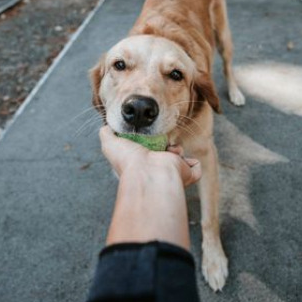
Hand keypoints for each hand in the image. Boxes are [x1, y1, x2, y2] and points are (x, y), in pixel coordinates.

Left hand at [98, 126, 200, 248]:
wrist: (149, 173)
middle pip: (164, 152)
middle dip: (163, 142)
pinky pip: (194, 166)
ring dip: (175, 149)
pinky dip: (189, 160)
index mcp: (141, 163)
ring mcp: (172, 174)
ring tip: (168, 148)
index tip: (146, 134)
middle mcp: (157, 170)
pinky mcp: (187, 174)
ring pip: (179, 157)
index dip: (148, 140)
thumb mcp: (110, 143)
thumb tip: (106, 126)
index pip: (147, 150)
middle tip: (159, 140)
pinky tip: (176, 156)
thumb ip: (107, 133)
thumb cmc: (129, 161)